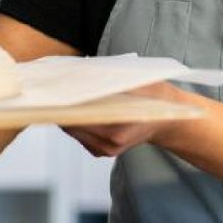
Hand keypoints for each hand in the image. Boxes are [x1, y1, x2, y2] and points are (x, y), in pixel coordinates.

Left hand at [62, 81, 192, 157]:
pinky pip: (79, 134)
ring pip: (72, 130)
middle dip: (64, 105)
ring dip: (67, 112)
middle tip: (54, 86)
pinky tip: (75, 105)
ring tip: (63, 93)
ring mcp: (105, 150)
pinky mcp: (101, 151)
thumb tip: (84, 71)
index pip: (81, 116)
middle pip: (72, 124)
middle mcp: (110, 144)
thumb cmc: (156, 98)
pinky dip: (75, 120)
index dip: (67, 101)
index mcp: (119, 130)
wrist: (167, 121)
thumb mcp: (139, 83)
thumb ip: (113, 80)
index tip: (56, 87)